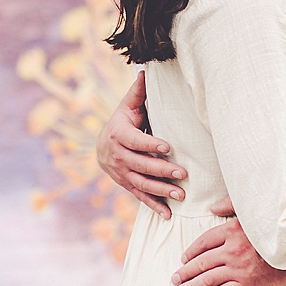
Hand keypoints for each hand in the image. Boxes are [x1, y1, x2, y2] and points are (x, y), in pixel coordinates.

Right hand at [97, 72, 185, 220]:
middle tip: (183, 174)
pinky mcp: (126, 185)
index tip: (167, 147)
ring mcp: (121, 173)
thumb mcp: (128, 106)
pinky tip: (168, 215)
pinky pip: (140, 196)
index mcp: (118, 134)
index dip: (150, 144)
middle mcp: (117, 156)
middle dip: (162, 170)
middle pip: (140, 165)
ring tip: (181, 195)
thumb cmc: (123, 122)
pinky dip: (154, 207)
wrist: (102, 146)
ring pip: (141, 183)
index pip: (135, 141)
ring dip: (161, 191)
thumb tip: (146, 70)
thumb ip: (139, 93)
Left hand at [172, 205, 285, 285]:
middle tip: (175, 279)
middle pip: (201, 263)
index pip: (203, 242)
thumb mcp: (254, 209)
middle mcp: (232, 250)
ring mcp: (240, 268)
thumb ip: (232, 205)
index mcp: (232, 230)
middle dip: (185, 272)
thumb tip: (213, 207)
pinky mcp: (249, 282)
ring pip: (208, 279)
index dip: (191, 252)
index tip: (183, 259)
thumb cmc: (278, 227)